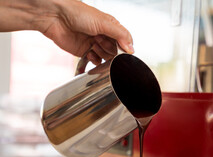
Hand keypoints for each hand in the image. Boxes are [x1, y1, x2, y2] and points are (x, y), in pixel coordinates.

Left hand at [0, 0, 133, 64]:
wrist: (55, 17)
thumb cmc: (77, 13)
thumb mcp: (104, 22)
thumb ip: (120, 35)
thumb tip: (131, 48)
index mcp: (110, 26)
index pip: (124, 41)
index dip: (124, 48)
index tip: (122, 52)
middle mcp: (103, 36)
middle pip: (115, 51)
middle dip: (112, 52)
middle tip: (103, 45)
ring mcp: (93, 44)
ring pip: (105, 57)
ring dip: (102, 56)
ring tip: (95, 47)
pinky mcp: (84, 52)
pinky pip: (95, 61)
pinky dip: (94, 61)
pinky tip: (90, 54)